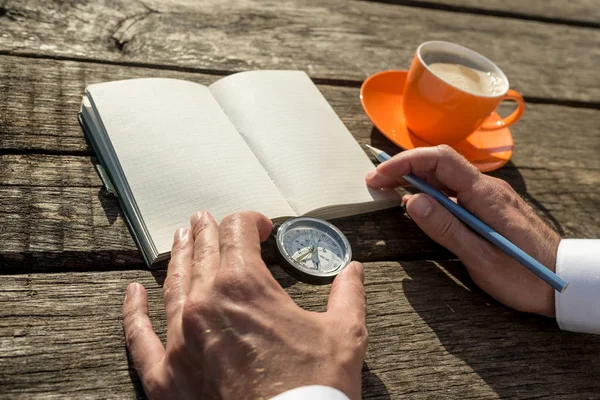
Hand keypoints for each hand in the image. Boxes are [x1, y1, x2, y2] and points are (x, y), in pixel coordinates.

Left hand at [122, 211, 366, 398]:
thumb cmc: (316, 388)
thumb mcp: (344, 335)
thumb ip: (347, 295)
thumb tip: (353, 270)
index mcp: (244, 286)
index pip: (237, 231)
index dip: (250, 221)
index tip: (261, 228)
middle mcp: (204, 304)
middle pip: (202, 252)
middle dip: (209, 232)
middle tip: (207, 221)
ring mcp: (179, 340)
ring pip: (173, 284)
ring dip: (178, 257)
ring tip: (180, 238)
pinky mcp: (165, 377)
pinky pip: (139, 337)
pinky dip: (134, 312)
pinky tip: (133, 293)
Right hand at [366, 145, 559, 316]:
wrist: (566, 282)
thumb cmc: (526, 276)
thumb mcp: (481, 259)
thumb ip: (446, 228)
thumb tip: (412, 202)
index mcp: (485, 195)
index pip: (440, 160)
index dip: (405, 162)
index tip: (379, 177)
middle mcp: (487, 188)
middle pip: (439, 164)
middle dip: (404, 169)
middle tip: (375, 184)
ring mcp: (489, 196)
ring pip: (446, 176)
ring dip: (415, 180)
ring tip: (389, 192)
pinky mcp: (489, 206)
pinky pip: (455, 190)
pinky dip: (431, 192)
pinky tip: (419, 205)